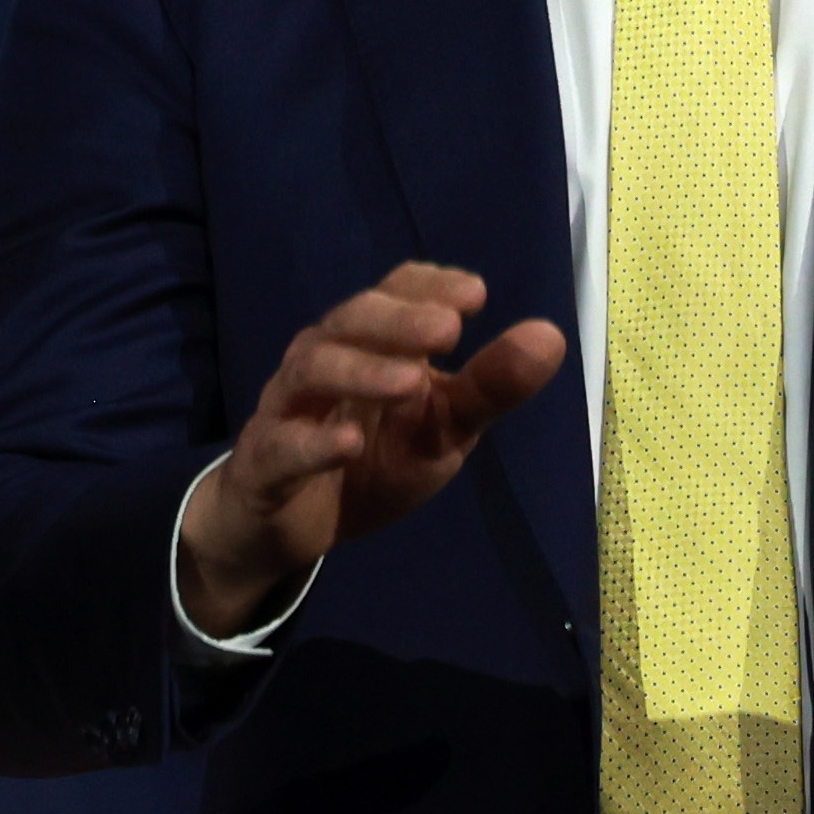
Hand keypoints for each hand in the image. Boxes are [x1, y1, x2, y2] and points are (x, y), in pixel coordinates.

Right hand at [177, 262, 566, 637]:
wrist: (292, 525)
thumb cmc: (373, 461)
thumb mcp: (443, 428)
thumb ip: (490, 387)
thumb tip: (550, 334)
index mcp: (368, 344)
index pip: (391, 293)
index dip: (427, 287)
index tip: (474, 295)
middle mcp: (321, 362)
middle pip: (347, 321)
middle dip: (397, 321)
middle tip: (449, 330)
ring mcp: (286, 410)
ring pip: (310, 371)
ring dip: (360, 371)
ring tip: (411, 382)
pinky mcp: (262, 463)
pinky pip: (279, 445)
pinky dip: (311, 442)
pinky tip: (347, 443)